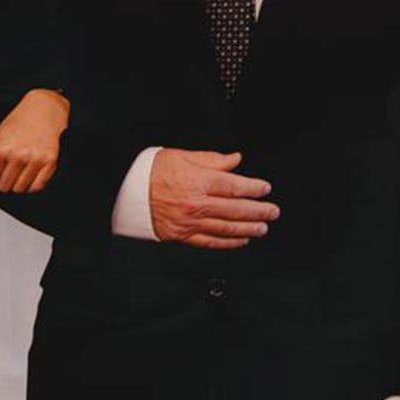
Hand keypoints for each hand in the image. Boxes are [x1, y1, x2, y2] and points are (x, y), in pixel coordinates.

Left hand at [0, 89, 68, 194]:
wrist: (43, 109)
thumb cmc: (17, 124)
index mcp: (0, 149)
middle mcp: (17, 155)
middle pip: (3, 187)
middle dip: (5, 178)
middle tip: (11, 162)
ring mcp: (35, 159)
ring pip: (20, 189)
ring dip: (19, 181)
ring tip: (22, 164)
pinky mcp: (50, 162)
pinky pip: (37, 187)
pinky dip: (33, 183)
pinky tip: (32, 168)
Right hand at [149, 149, 279, 249]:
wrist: (126, 192)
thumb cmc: (151, 171)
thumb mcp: (182, 155)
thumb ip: (212, 159)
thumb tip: (235, 160)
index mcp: (198, 181)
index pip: (234, 186)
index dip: (254, 188)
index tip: (265, 188)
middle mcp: (197, 204)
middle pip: (236, 209)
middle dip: (258, 211)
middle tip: (273, 212)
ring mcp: (191, 222)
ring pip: (227, 228)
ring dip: (248, 229)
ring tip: (263, 228)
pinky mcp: (183, 235)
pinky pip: (211, 242)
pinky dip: (229, 243)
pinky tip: (241, 241)